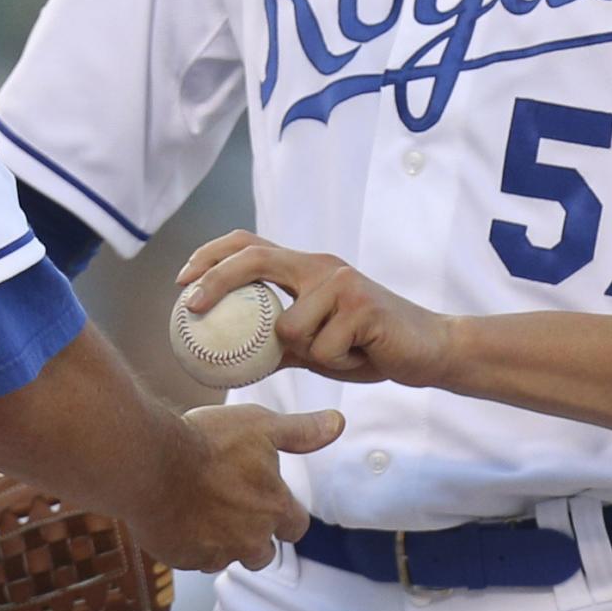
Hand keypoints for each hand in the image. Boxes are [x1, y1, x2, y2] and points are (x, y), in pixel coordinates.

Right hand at [133, 402, 342, 573]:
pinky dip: (189, 544)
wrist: (151, 464)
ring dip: (221, 542)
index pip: (296, 527)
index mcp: (274, 507)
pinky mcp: (184, 559)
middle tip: (232, 509)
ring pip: (226, 558)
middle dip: (254, 538)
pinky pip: (193, 559)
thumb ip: (301, 431)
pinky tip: (177, 518)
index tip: (272, 503)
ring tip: (202, 512)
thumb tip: (336, 424)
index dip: (286, 516)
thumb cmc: (207, 442)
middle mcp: (251, 538)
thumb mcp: (260, 425)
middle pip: (263, 553)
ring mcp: (216, 552)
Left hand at [177, 232, 458, 387]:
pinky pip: (322, 349)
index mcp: (307, 268)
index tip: (182, 280)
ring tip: (344, 355)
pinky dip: (336, 365)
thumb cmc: (369, 347)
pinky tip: (363, 356)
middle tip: (191, 306)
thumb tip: (227, 359)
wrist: (428, 350)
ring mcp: (341, 282)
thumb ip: (278, 342)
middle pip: (255, 260)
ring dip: (310, 356)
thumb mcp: (316, 344)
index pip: (251, 246)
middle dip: (216, 279)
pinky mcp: (361, 305)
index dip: (212, 256)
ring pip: (289, 329)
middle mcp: (321, 266)